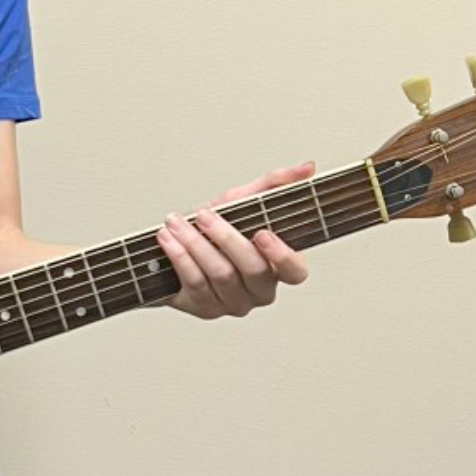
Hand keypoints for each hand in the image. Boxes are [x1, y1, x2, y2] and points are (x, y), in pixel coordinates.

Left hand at [158, 162, 313, 319]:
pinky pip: (196, 283)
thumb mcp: (242, 201)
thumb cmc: (212, 227)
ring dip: (196, 244)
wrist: (170, 250)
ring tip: (176, 222)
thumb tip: (307, 167)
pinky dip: (179, 257)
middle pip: (254, 270)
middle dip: (226, 238)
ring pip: (221, 275)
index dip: (282, 256)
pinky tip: (168, 239)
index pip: (295, 271)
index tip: (262, 234)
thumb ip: (273, 185)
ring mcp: (234, 302)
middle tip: (205, 216)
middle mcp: (260, 289)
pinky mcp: (206, 308)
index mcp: (277, 266)